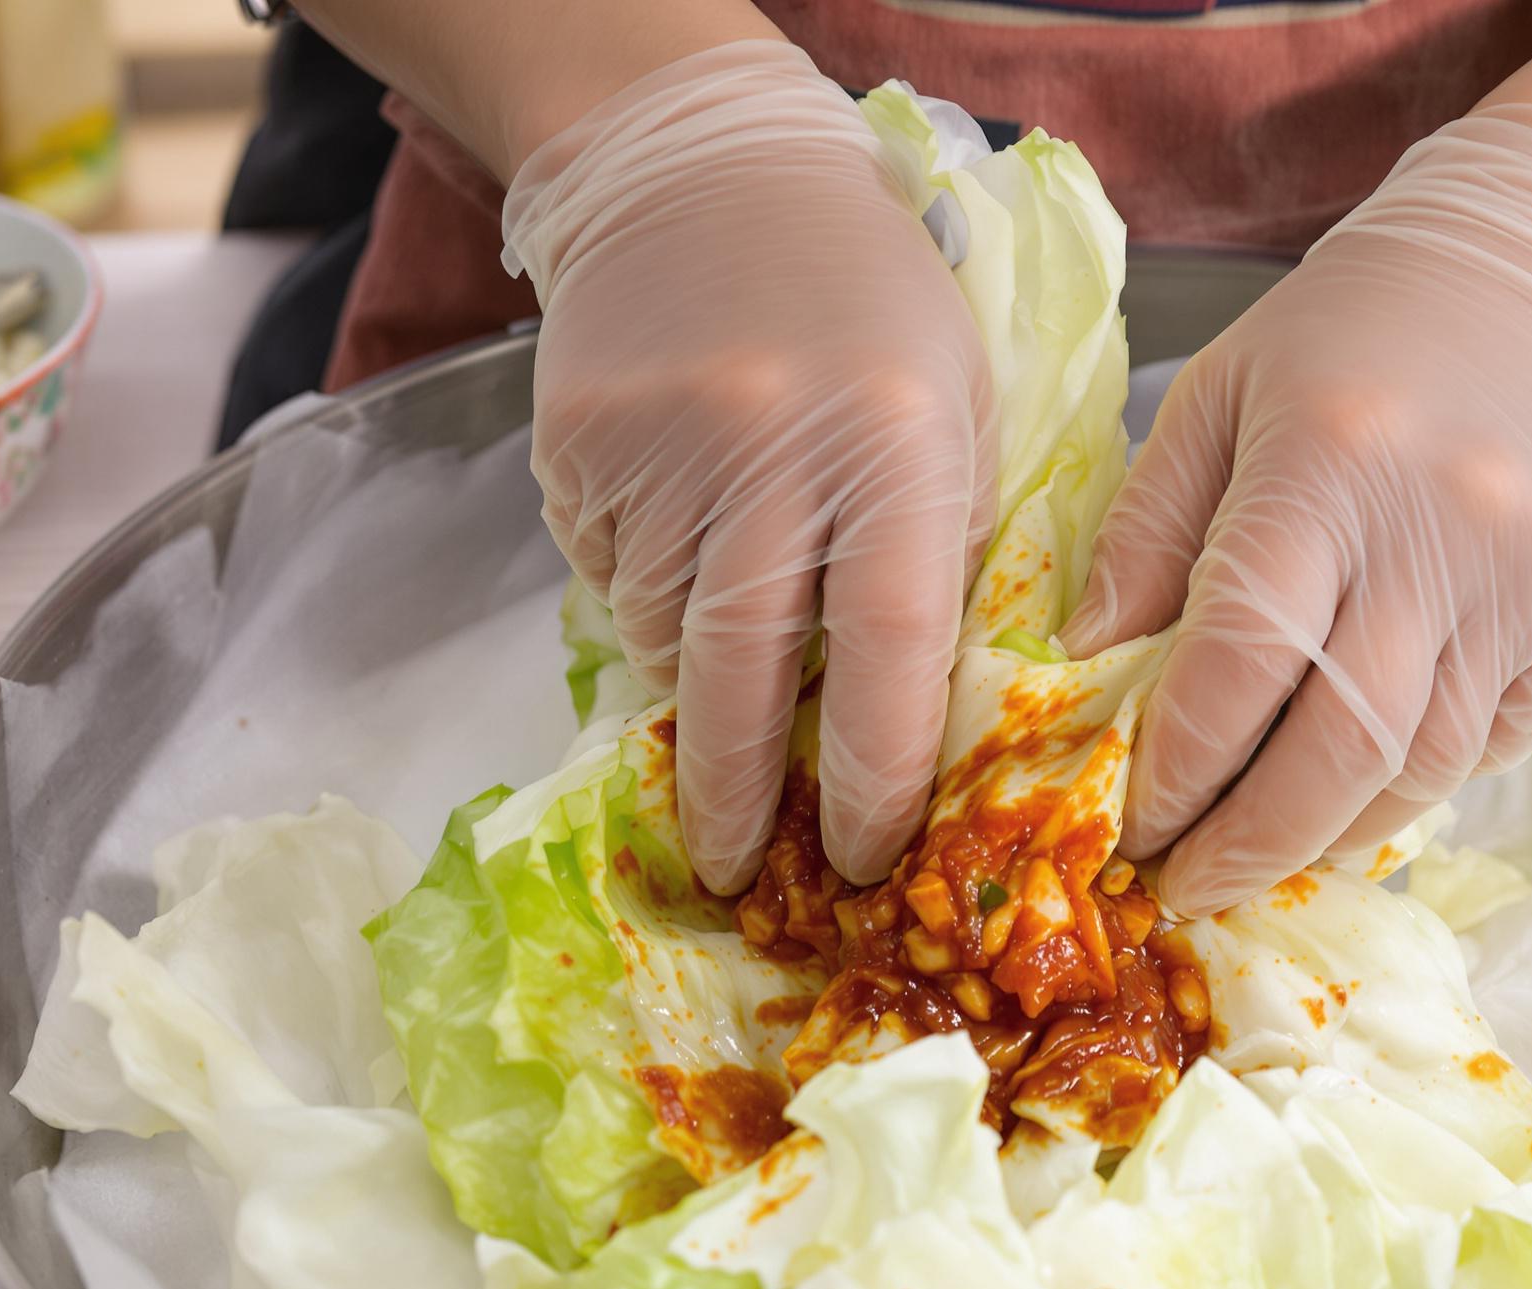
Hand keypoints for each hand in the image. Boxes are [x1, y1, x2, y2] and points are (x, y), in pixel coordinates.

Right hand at [506, 41, 996, 892]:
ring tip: (723, 670)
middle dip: (738, 798)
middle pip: (745, 677)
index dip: (872, 780)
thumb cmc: (871, 307)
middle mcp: (773, 452)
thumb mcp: (956, 413)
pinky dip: (645, 603)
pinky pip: (608, 583)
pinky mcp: (575, 446)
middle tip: (735, 871)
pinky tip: (677, 547)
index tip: (857, 857)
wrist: (708, 174)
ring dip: (697, 687)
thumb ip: (945, 552)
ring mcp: (660, 448)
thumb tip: (911, 723)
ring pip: (666, 641)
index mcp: (897, 447)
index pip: (889, 655)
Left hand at [1061, 105, 1531, 915]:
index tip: (1130, 825)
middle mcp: (1441, 534)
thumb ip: (1147, 530)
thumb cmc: (1356, 323)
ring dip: (1325, 831)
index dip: (1175, 769)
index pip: (1237, 664)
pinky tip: (1353, 782)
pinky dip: (1409, 779)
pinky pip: (1487, 744)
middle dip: (1246, 844)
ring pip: (1417, 769)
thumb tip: (1083, 666)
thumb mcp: (1221, 393)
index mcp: (1327, 465)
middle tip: (1186, 885)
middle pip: (1335, 750)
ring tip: (1258, 847)